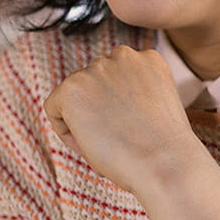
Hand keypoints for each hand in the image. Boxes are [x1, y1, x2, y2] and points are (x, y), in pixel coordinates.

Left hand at [43, 45, 200, 193]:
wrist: (165, 164)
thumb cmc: (164, 148)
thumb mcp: (157, 106)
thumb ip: (134, 93)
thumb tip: (104, 102)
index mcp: (148, 58)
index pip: (116, 79)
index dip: (118, 110)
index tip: (129, 131)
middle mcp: (122, 56)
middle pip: (93, 86)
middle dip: (99, 113)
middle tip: (119, 142)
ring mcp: (95, 69)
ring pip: (74, 98)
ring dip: (84, 122)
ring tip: (108, 145)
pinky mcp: (72, 87)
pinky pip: (54, 109)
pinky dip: (66, 132)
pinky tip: (91, 144)